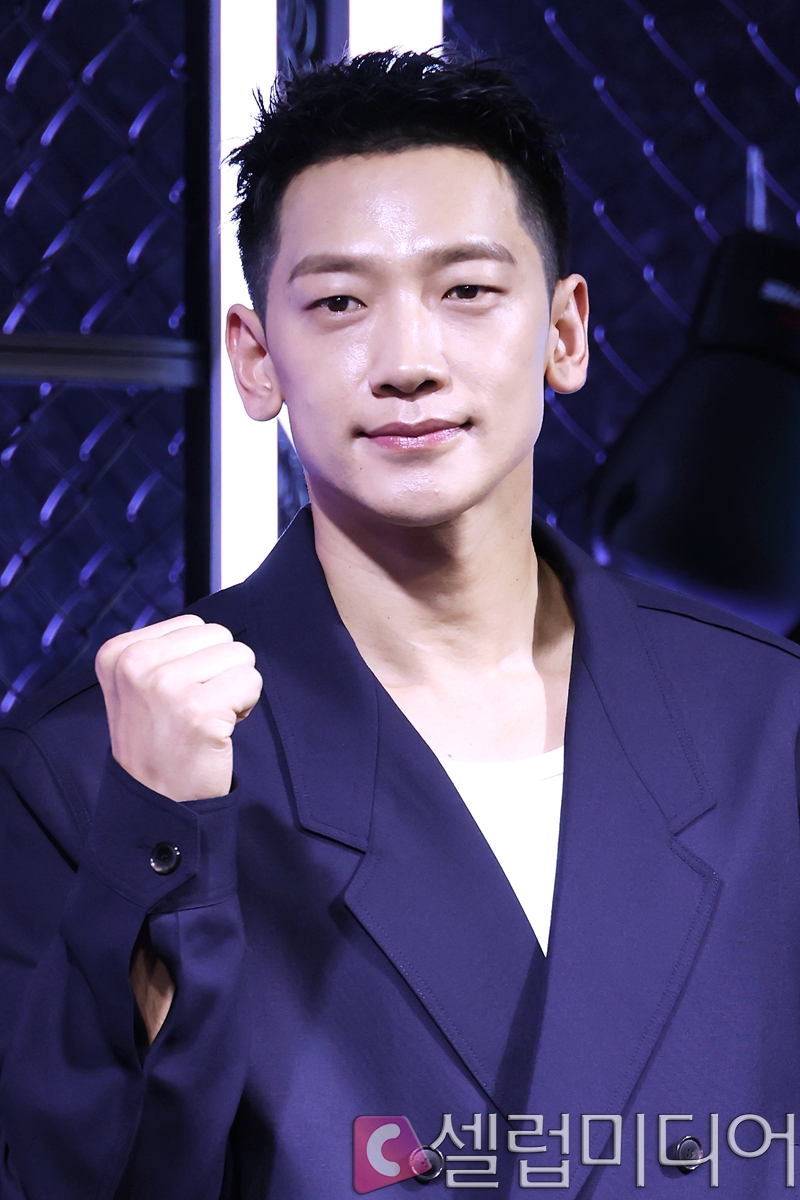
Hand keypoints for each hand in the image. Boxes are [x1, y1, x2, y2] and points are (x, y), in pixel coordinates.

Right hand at [95, 614, 262, 801]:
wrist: (155, 802)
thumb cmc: (157, 741)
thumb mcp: (137, 686)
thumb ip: (164, 651)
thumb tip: (210, 629)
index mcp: (118, 652)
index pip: (193, 624)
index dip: (199, 660)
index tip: (179, 695)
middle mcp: (136, 664)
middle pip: (219, 635)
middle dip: (221, 670)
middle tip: (197, 708)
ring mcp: (166, 686)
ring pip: (240, 654)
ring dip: (235, 687)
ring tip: (207, 717)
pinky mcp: (198, 710)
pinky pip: (250, 681)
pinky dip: (245, 705)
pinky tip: (219, 729)